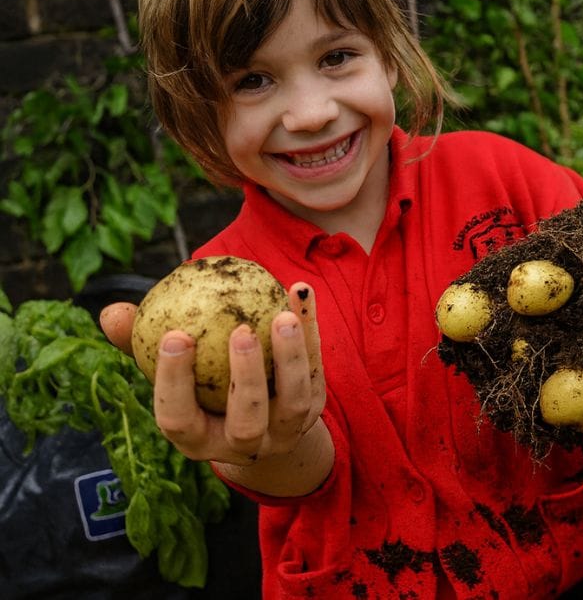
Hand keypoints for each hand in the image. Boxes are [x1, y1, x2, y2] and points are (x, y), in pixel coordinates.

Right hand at [100, 284, 329, 492]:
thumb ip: (143, 344)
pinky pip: (317, 372)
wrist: (261, 416)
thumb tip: (111, 312)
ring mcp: (284, 432)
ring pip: (293, 403)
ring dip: (291, 357)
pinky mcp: (314, 411)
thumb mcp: (172, 370)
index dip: (174, 382)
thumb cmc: (200, 384)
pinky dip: (313, 333)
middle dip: (245, 378)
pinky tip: (300, 292)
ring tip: (283, 315)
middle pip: (246, 420)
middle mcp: (242, 444)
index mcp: (196, 438)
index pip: (179, 419)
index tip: (176, 334)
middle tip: (241, 330)